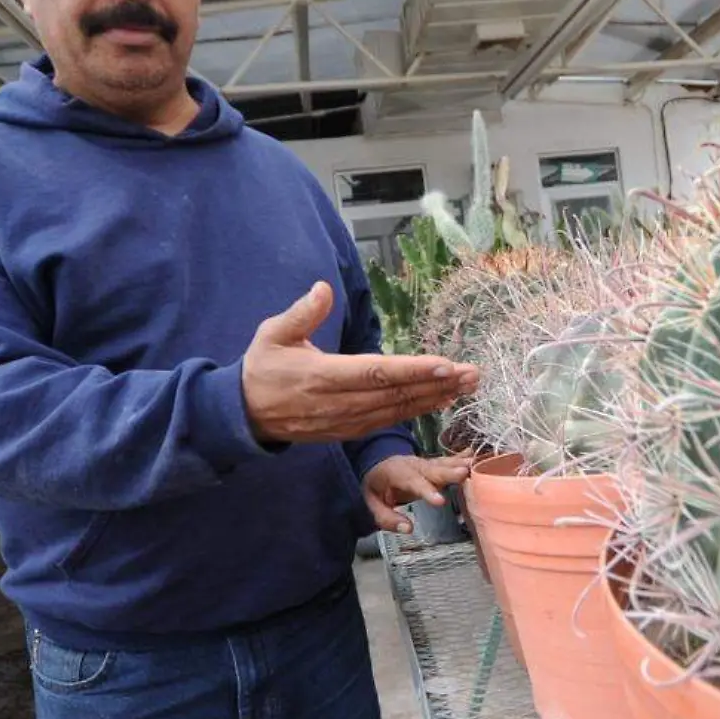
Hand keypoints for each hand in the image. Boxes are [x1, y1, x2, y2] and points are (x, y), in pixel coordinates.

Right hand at [243, 281, 479, 443]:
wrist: (245, 415)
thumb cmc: (262, 368)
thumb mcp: (271, 334)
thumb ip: (301, 313)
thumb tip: (323, 288)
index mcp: (322, 376)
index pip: (375, 373)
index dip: (412, 370)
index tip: (445, 364)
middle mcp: (339, 403)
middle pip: (396, 394)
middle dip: (438, 384)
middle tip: (473, 373)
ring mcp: (346, 421)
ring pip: (398, 410)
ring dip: (435, 397)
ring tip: (468, 385)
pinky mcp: (349, 430)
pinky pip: (389, 420)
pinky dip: (418, 410)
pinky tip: (441, 399)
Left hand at [363, 453, 474, 535]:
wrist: (378, 463)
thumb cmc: (376, 485)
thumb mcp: (372, 503)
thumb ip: (387, 517)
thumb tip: (408, 528)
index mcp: (396, 473)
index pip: (412, 482)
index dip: (426, 491)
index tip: (441, 501)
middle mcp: (414, 465)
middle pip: (432, 469)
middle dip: (449, 472)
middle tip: (465, 473)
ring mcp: (425, 463)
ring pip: (443, 463)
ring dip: (460, 463)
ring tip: (476, 464)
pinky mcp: (434, 463)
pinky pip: (449, 461)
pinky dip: (462, 458)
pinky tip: (475, 456)